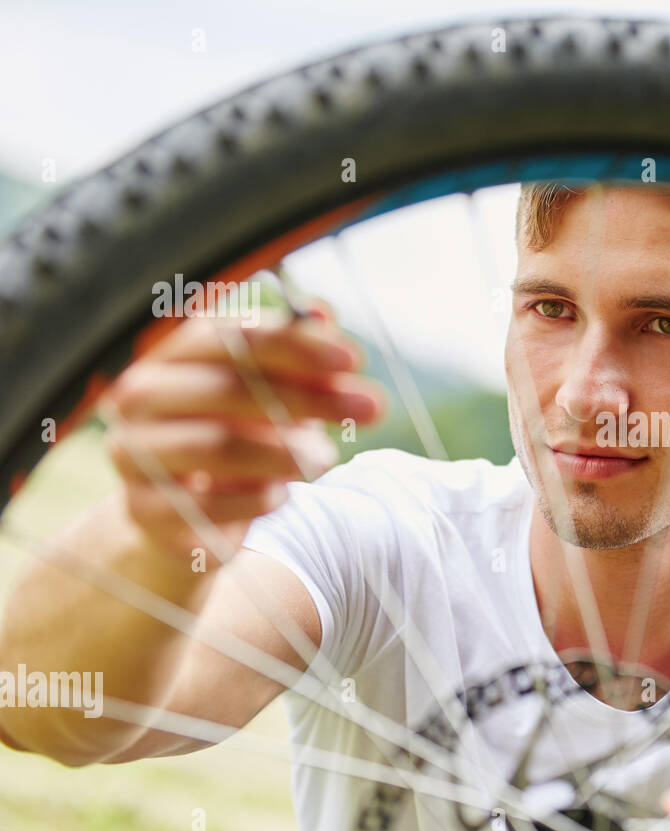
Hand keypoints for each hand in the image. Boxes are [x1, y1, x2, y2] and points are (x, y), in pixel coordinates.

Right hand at [99, 302, 385, 561]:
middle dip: (310, 398)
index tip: (354, 361)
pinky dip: (258, 499)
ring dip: (288, 454)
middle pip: (230, 388)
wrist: (185, 517)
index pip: (232, 336)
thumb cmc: (238, 439)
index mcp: (173, 356)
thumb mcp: (273, 394)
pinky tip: (280, 496)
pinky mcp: (143, 510)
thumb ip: (296, 356)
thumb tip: (321, 312)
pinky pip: (210, 505)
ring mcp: (134, 454)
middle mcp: (142, 397)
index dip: (296, 345)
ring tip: (325, 460)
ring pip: (219, 446)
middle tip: (373, 409)